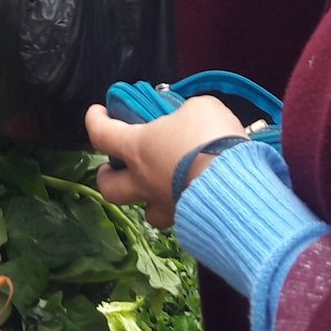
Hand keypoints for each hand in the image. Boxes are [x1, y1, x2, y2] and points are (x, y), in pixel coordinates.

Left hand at [87, 96, 249, 227]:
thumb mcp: (200, 108)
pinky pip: (177, 217)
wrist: (235, 185)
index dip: (95, 120)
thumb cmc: (209, 139)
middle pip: (109, 188)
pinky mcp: (189, 222)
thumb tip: (187, 120)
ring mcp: (165, 206)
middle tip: (115, 165)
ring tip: (159, 186)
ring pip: (145, 212)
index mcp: (138, 149)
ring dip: (146, 198)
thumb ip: (185, 113)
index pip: (102, 134)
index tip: (98, 112)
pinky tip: (193, 195)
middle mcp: (144, 181)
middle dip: (107, 176)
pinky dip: (180, 206)